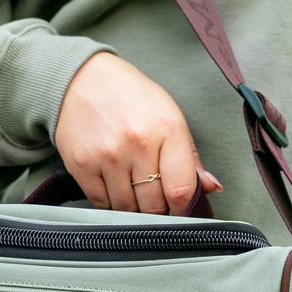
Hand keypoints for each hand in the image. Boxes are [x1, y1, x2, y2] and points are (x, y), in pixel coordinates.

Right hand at [55, 52, 222, 214]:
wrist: (81, 79)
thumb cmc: (130, 97)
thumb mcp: (168, 116)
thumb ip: (189, 157)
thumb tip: (210, 188)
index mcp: (167, 129)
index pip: (181, 189)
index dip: (183, 210)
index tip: (180, 212)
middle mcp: (138, 143)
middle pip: (153, 205)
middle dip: (157, 210)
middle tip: (154, 200)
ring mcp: (108, 156)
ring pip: (127, 208)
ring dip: (133, 208)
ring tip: (132, 189)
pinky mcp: (82, 165)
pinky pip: (101, 203)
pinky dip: (110, 202)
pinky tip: (113, 185)